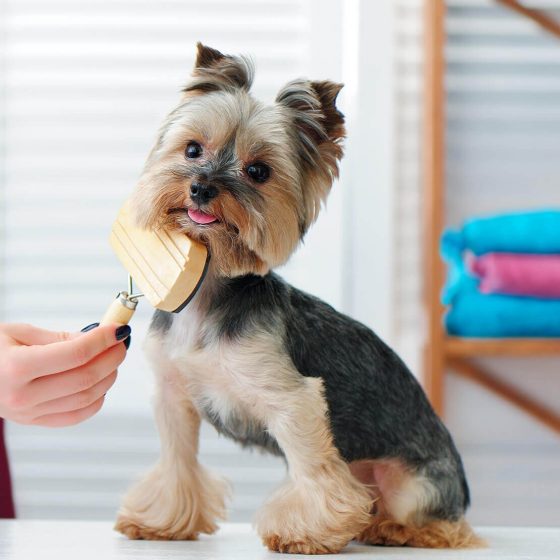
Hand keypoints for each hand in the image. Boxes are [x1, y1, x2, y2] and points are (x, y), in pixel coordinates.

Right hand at [0, 322, 130, 426]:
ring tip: (112, 358)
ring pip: (87, 398)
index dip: (104, 339)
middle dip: (112, 357)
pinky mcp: (33, 422)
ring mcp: (28, 414)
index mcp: (16, 367)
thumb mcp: (18, 332)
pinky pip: (76, 416)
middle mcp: (22, 395)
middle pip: (86, 378)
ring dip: (109, 376)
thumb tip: (98, 337)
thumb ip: (60, 337)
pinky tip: (100, 382)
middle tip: (121, 341)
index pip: (76, 354)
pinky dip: (96, 400)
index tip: (119, 328)